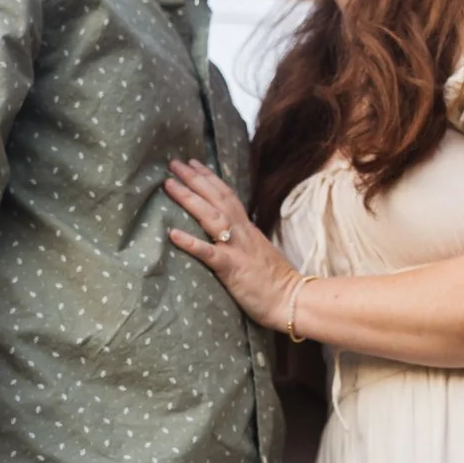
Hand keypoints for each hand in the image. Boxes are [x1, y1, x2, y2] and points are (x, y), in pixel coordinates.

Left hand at [164, 159, 300, 328]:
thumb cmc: (276, 281)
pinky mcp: (232, 268)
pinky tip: (172, 233)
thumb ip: (244, 239)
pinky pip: (208, 253)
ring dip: (189, 198)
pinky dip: (190, 242)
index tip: (192, 163)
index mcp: (248, 228)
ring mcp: (237, 248)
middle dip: (194, 179)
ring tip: (169, 184)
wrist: (294, 300)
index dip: (209, 178)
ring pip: (211, 216)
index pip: (227, 195)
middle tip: (173, 163)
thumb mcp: (259, 252)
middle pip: (216, 198)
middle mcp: (242, 232)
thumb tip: (228, 232)